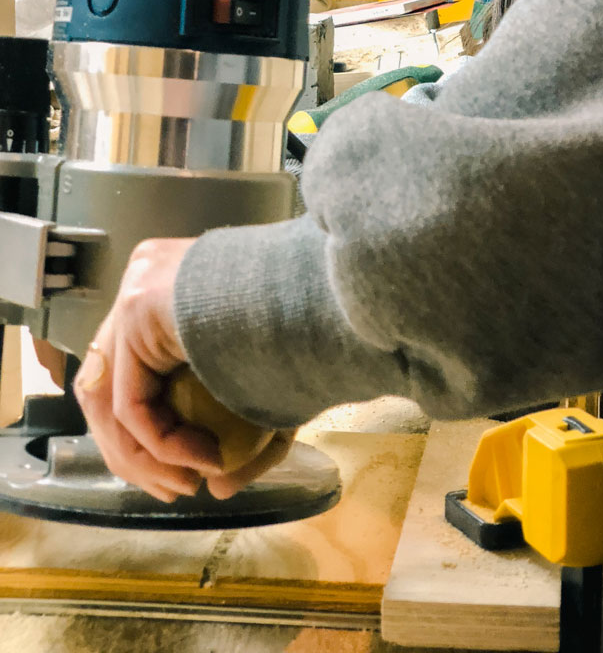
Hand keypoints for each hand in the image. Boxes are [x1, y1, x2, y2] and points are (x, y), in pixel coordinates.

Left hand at [74, 238, 295, 503]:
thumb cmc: (312, 328)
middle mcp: (144, 279)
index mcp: (170, 284)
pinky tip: (205, 461)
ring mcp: (137, 289)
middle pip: (107, 384)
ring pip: (108, 398)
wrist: (329, 290)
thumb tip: (217, 488)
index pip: (129, 370)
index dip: (147, 434)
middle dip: (135, 452)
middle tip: (179, 489)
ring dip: (143, 457)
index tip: (188, 477)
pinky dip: (162, 443)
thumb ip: (244, 439)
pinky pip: (132, 398)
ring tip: (189, 484)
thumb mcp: (271, 392)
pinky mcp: (139, 306)